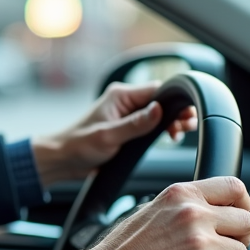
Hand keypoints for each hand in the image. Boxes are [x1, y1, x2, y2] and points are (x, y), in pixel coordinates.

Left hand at [31, 81, 197, 187]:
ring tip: (180, 133)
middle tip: (187, 126)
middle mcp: (124, 100)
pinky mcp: (126, 125)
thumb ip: (135, 124)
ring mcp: (126, 113)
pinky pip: (150, 121)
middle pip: (160, 99)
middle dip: (176, 111)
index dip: (175, 102)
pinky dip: (162, 127)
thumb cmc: (78, 146)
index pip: (157, 90)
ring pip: (157, 111)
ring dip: (171, 120)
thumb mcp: (108, 137)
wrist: (62, 159)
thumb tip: (158, 110)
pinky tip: (169, 136)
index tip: (186, 116)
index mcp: (120, 95)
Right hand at [50, 177, 249, 249]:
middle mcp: (192, 214)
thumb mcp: (150, 212)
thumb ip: (183, 208)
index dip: (243, 205)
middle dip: (238, 241)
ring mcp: (199, 242)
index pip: (234, 187)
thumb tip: (213, 213)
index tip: (237, 220)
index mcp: (180, 195)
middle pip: (247, 222)